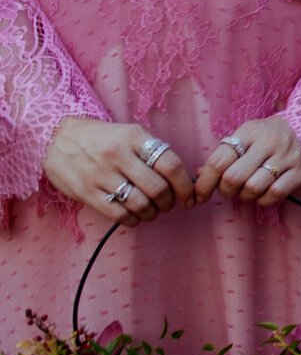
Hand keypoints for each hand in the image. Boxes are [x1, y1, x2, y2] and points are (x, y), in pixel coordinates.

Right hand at [44, 119, 196, 222]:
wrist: (56, 137)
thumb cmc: (101, 137)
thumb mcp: (129, 133)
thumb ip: (154, 152)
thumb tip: (184, 179)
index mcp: (134, 137)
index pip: (171, 165)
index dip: (185, 185)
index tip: (190, 196)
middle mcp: (118, 155)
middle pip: (158, 188)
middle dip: (169, 202)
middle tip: (168, 204)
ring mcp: (100, 175)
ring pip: (140, 204)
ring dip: (152, 213)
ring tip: (152, 210)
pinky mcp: (86, 192)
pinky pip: (118, 215)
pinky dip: (133, 220)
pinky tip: (134, 215)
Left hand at [195, 116, 300, 205]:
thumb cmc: (268, 137)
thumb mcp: (245, 137)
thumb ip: (223, 156)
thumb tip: (199, 176)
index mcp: (250, 132)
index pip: (219, 161)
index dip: (205, 182)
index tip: (199, 195)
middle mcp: (269, 142)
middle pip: (234, 178)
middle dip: (225, 190)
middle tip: (228, 190)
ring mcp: (287, 156)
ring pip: (253, 188)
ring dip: (244, 196)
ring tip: (247, 190)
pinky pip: (275, 194)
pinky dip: (263, 199)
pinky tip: (263, 193)